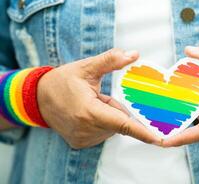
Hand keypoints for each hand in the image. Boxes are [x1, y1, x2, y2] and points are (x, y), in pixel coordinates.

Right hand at [37, 49, 160, 148]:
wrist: (38, 98)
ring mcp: (82, 139)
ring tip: (90, 104)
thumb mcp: (87, 67)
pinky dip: (102, 123)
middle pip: (119, 122)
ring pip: (112, 128)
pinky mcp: (80, 143)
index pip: (122, 124)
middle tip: (100, 97)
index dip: (142, 132)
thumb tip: (133, 54)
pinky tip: (88, 113)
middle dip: (116, 108)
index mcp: (89, 111)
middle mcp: (86, 129)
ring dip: (108, 116)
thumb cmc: (62, 81)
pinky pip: (103, 133)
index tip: (159, 139)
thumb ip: (111, 60)